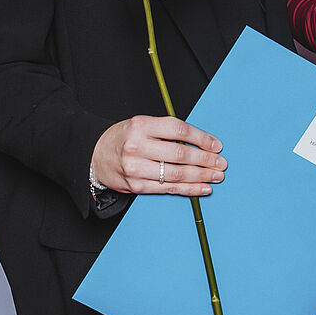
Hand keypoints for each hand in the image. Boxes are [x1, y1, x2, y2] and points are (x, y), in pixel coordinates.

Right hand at [91, 115, 226, 196]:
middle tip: (221, 163)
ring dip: (201, 176)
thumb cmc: (124, 138)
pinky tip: (202, 188)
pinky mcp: (135, 185)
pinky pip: (167, 188)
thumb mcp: (142, 125)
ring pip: (176, 173)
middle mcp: (138, 146)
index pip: (179, 130)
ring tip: (216, 176)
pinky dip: (188, 189)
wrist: (94, 155)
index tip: (217, 145)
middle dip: (206, 160)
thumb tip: (202, 142)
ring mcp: (135, 168)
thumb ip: (167, 131)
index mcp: (141, 125)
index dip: (202, 138)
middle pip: (180, 154)